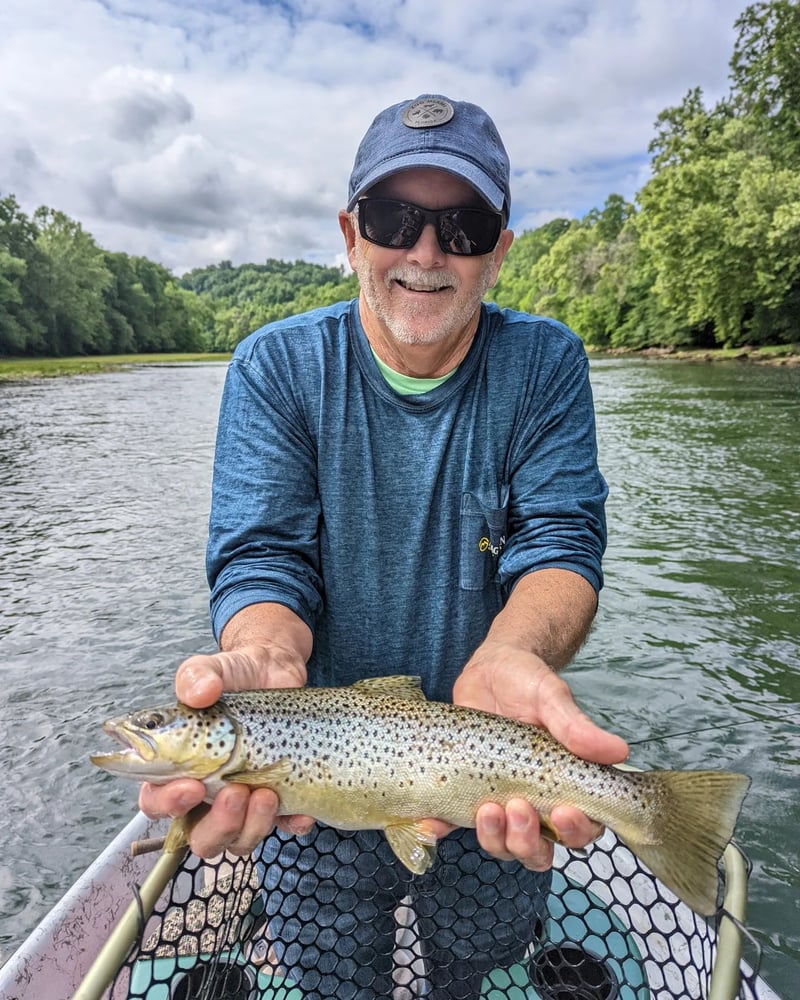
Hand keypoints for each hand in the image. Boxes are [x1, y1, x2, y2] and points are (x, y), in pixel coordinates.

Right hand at [138, 644, 313, 857]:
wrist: (273, 669)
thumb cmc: (232, 675)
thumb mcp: (211, 668)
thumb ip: (196, 676)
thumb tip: (200, 692)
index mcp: (178, 766)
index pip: (156, 801)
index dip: (168, 803)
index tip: (193, 785)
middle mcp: (208, 792)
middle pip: (200, 836)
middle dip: (218, 826)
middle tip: (236, 793)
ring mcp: (244, 799)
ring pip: (239, 840)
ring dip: (252, 826)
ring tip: (267, 793)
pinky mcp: (279, 797)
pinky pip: (284, 826)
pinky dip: (291, 825)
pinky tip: (299, 812)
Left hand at [450, 642, 628, 869]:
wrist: (489, 668)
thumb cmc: (528, 682)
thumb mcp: (551, 697)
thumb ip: (576, 726)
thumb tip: (619, 752)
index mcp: (564, 784)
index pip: (581, 827)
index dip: (576, 831)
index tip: (564, 811)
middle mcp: (534, 800)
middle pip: (540, 849)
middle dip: (529, 840)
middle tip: (517, 807)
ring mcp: (498, 800)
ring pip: (502, 845)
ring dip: (496, 838)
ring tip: (487, 809)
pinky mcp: (464, 793)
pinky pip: (453, 823)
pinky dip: (442, 829)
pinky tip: (434, 823)